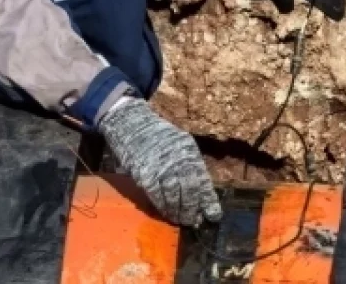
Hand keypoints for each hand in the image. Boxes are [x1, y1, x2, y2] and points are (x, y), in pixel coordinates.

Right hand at [97, 97, 222, 226]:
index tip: (213, 216)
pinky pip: (156, 195)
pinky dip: (162, 206)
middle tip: (192, 221)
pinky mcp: (145, 174)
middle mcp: (177, 159)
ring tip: (179, 219)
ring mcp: (161, 167)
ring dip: (177, 212)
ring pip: (173, 196)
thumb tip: (201, 194)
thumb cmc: (158, 136)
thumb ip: (190, 166)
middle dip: (192, 210)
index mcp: (189, 151)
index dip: (208, 201)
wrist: (132, 124)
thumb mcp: (180, 144)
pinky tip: (165, 212)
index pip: (203, 180)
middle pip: (189, 191)